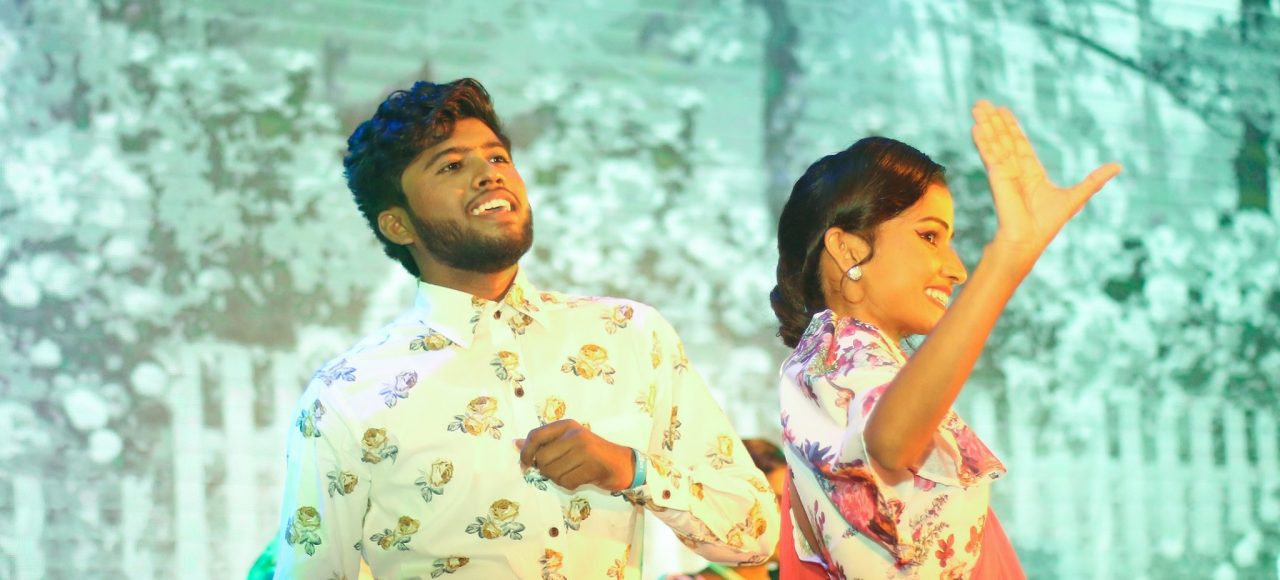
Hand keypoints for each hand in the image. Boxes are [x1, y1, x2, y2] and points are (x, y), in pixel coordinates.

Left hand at [516, 419, 634, 491]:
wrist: (621, 464)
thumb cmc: (591, 453)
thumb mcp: (567, 442)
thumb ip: (543, 442)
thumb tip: (516, 444)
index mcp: (566, 425)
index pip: (535, 435)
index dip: (525, 452)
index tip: (525, 464)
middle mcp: (574, 434)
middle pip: (542, 459)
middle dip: (546, 470)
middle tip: (559, 469)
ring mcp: (584, 449)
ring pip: (552, 472)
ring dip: (558, 478)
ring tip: (572, 472)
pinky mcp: (591, 466)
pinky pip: (566, 481)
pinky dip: (569, 484)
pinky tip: (580, 478)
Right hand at [970, 101, 1121, 264]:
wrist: (1028, 242)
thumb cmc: (1047, 225)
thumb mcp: (1076, 197)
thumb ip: (1094, 180)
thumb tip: (1118, 166)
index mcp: (1030, 173)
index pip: (1019, 144)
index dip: (1011, 127)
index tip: (1003, 111)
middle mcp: (1014, 170)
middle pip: (1004, 139)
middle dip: (994, 121)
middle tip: (982, 103)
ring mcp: (1004, 173)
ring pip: (995, 143)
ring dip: (986, 125)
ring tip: (976, 107)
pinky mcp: (998, 178)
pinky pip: (990, 155)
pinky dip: (983, 141)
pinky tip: (976, 128)